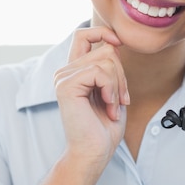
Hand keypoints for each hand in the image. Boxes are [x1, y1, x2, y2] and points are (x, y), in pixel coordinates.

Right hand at [54, 27, 129, 170]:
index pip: (83, 35)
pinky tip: (108, 105)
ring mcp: (63, 77)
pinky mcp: (66, 86)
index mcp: (74, 71)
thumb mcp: (111, 90)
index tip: (118, 43)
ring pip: (106, 60)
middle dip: (121, 74)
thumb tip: (114, 44)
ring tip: (113, 106)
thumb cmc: (103, 127)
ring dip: (118, 85)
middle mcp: (65, 71)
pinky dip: (112, 89)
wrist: (94, 152)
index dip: (102, 32)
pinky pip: (100, 72)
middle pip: (105, 50)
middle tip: (121, 99)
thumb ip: (110, 68)